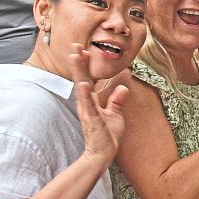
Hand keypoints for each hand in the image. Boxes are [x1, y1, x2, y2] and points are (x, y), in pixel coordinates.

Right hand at [68, 42, 130, 166]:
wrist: (103, 154)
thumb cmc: (107, 135)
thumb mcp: (115, 114)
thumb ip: (117, 100)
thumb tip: (123, 87)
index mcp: (91, 101)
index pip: (87, 78)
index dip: (85, 65)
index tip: (83, 50)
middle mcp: (86, 104)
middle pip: (81, 78)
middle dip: (78, 62)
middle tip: (75, 45)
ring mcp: (88, 111)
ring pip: (82, 88)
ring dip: (79, 72)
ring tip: (76, 56)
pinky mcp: (92, 120)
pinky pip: (88, 105)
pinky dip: (85, 94)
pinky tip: (84, 84)